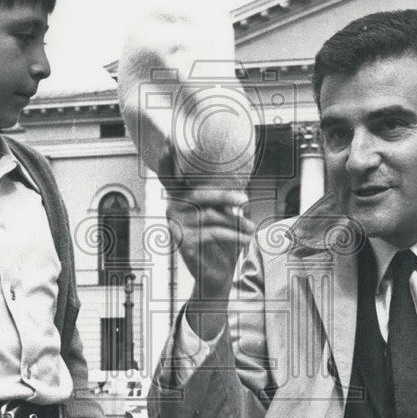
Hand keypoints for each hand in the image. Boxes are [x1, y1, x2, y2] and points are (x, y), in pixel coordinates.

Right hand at [159, 147, 254, 337]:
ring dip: (235, 222)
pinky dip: (232, 234)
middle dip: (226, 197)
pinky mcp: (182, 242)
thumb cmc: (220, 243)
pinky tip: (245, 239)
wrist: (216, 276)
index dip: (165, 160)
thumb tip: (238, 192)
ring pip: (211, 215)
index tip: (167, 141)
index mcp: (178, 198)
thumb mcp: (223, 217)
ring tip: (250, 230)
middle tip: (244, 199)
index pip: (170, 176)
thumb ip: (222, 201)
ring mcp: (175, 225)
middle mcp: (172, 209)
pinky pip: (212, 232)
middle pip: (201, 195)